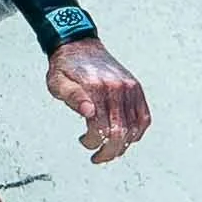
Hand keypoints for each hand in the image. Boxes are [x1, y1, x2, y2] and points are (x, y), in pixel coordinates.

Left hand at [46, 38, 150, 163]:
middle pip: (121, 133)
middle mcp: (117, 88)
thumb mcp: (57, 82)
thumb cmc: (65, 66)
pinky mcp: (135, 88)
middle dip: (109, 151)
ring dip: (123, 145)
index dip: (93, 143)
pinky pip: (144, 117)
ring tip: (110, 149)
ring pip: (135, 129)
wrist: (78, 44)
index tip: (85, 142)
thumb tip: (88, 113)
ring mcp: (129, 88)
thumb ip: (72, 97)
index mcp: (96, 87)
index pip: (101, 128)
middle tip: (98, 157)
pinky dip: (137, 132)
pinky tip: (126, 138)